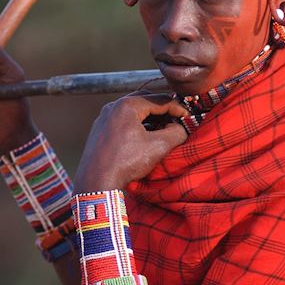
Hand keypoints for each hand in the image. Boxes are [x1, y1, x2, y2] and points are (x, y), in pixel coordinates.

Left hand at [73, 93, 188, 192]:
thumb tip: (181, 127)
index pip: (159, 100)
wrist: (96, 183)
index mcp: (127, 105)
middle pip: (145, 102)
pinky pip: (122, 122)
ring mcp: (103, 119)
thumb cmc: (126, 163)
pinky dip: (136, 125)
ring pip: (133, 112)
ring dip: (150, 119)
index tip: (188, 117)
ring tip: (163, 130)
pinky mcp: (99, 131)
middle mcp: (112, 107)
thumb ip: (176, 132)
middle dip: (162, 111)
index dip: (177, 108)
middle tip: (176, 120)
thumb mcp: (158, 146)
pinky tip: (145, 138)